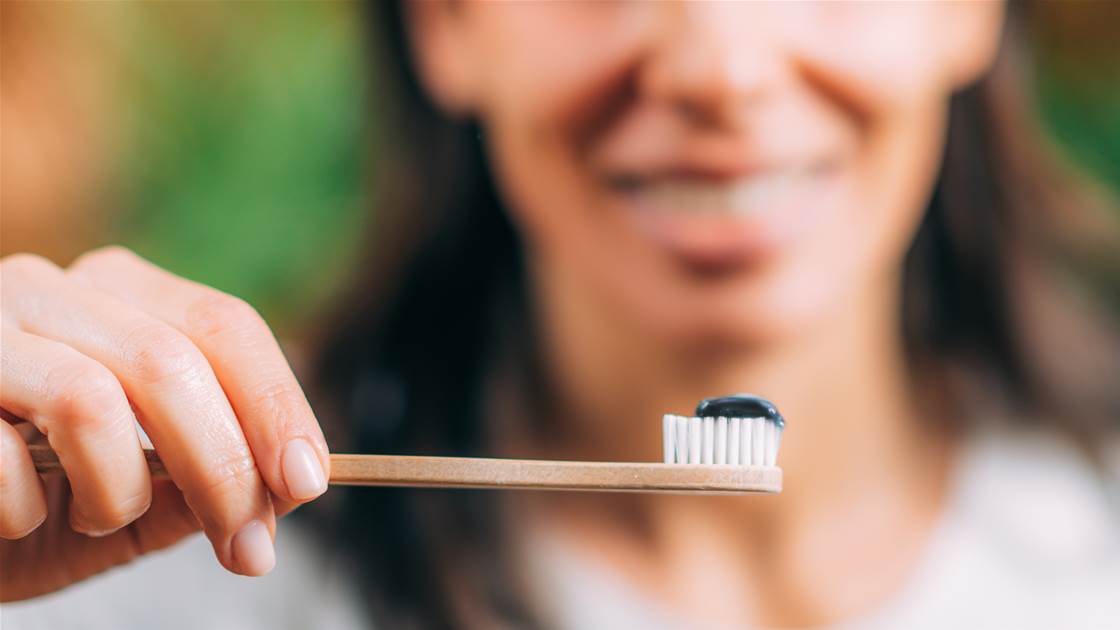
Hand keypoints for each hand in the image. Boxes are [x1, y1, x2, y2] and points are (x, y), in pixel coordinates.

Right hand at [0, 246, 329, 600]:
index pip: (226, 327)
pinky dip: (28, 508)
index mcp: (121, 293)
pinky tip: (21, 518)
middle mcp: (53, 288)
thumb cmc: (40, 500)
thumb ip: (207, 481)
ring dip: (122, 491)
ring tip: (107, 522)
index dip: (276, 405)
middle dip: (225, 468)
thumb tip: (288, 488)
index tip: (308, 482)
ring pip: (92, 399)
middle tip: (248, 547)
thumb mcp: (142, 493)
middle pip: (171, 363)